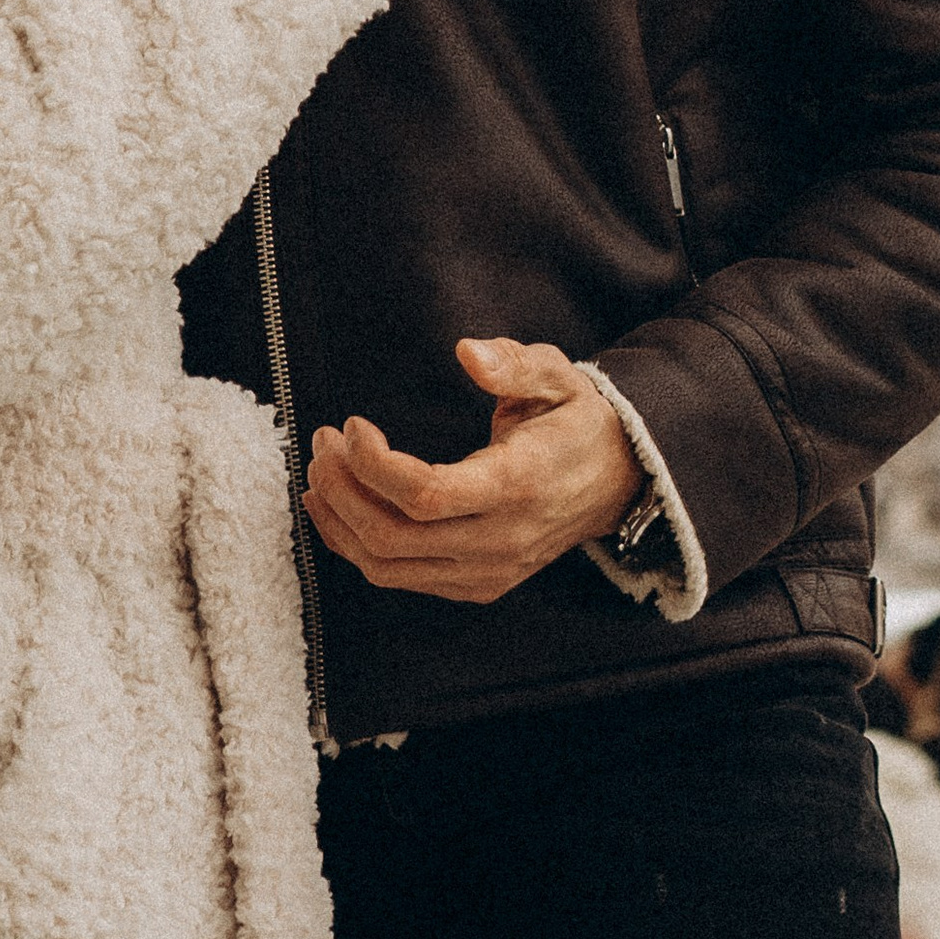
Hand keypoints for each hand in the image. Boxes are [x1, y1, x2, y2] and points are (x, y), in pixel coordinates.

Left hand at [302, 336, 641, 604]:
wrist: (619, 480)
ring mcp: (488, 571)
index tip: (351, 424)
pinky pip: (404, 578)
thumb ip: (515, 363)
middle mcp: (500, 539)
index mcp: (518, 485)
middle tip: (320, 444)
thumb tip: (469, 353)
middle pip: (394, 536)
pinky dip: (360, 549)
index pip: (426, 494)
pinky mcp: (478, 585)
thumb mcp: (558, 376)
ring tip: (320, 475)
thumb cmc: (578, 420)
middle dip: (343, 490)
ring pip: (390, 567)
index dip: (374, 464)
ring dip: (341, 523)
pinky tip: (340, 512)